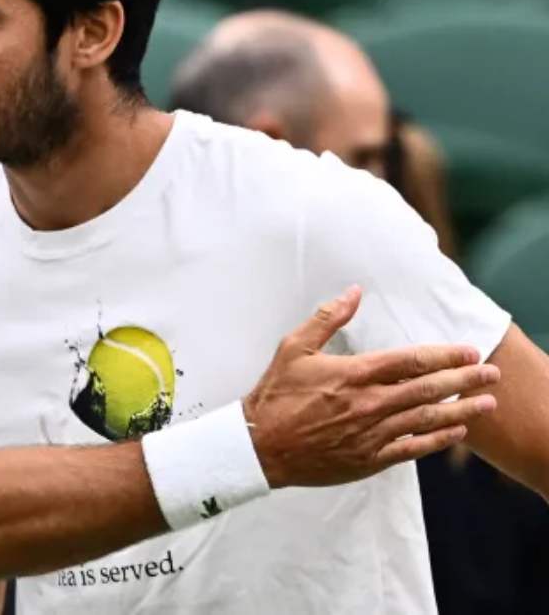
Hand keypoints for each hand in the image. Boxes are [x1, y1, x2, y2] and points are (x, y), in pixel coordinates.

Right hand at [243, 286, 498, 487]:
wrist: (260, 445)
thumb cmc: (275, 394)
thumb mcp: (293, 347)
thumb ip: (326, 318)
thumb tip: (354, 292)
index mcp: (352, 374)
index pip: (409, 361)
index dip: (443, 354)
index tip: (467, 350)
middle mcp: (368, 404)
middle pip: (427, 389)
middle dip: (464, 379)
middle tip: (491, 373)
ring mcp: (371, 434)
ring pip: (426, 419)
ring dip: (461, 409)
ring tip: (487, 402)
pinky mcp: (369, 459)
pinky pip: (412, 448)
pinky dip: (437, 439)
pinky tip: (456, 430)